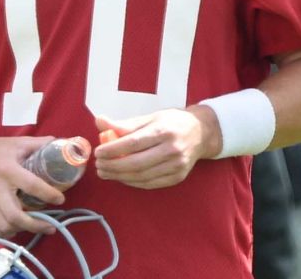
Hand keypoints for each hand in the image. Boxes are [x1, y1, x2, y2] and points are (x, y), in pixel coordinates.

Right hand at [0, 131, 64, 237]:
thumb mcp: (17, 143)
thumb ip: (38, 144)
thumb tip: (60, 144)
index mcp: (7, 169)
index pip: (30, 185)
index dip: (48, 194)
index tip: (60, 199)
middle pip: (14, 215)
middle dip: (35, 224)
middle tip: (50, 226)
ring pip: (4, 225)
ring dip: (22, 230)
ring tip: (36, 227)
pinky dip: (7, 233)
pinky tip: (17, 229)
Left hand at [93, 105, 221, 189]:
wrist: (202, 133)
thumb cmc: (172, 122)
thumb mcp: (150, 117)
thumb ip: (125, 123)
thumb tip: (99, 121)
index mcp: (164, 130)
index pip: (134, 142)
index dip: (113, 149)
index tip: (98, 152)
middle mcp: (172, 149)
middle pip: (136, 163)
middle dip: (113, 166)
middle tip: (98, 165)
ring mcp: (176, 165)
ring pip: (142, 176)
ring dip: (119, 177)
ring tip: (105, 172)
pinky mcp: (177, 177)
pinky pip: (150, 183)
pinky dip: (133, 182)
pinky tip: (121, 177)